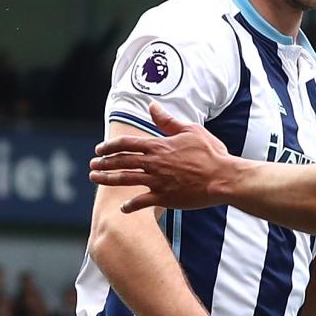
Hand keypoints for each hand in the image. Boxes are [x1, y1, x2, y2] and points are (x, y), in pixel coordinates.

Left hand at [88, 104, 240, 212]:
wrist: (223, 177)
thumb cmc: (210, 153)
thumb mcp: (190, 130)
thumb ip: (167, 121)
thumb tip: (153, 106)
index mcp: (158, 146)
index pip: (126, 144)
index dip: (110, 146)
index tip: (99, 149)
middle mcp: (154, 163)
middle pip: (120, 162)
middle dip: (103, 163)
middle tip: (91, 165)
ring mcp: (157, 181)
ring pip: (125, 180)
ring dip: (107, 179)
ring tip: (95, 179)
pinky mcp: (164, 198)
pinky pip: (141, 202)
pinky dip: (130, 206)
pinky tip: (122, 208)